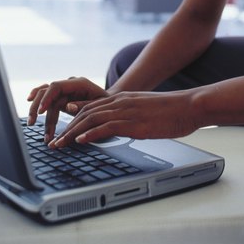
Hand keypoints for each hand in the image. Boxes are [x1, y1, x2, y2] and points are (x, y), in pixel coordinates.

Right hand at [27, 77, 106, 141]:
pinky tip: (30, 104)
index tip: (40, 112)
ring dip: (36, 109)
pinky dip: (37, 99)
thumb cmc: (105, 106)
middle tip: (33, 124)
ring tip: (32, 125)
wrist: (109, 104)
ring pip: (43, 94)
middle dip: (38, 107)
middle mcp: (69, 84)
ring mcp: (64, 89)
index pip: (57, 87)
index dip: (47, 98)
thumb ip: (83, 105)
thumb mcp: (99, 107)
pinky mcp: (61, 96)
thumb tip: (67, 106)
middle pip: (47, 91)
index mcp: (79, 83)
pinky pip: (45, 95)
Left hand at [49, 90, 200, 147]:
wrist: (189, 105)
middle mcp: (120, 101)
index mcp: (123, 98)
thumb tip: (122, 126)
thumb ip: (130, 114)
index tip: (61, 129)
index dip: (73, 118)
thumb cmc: (171, 110)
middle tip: (54, 142)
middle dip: (66, 128)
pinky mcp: (133, 122)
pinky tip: (80, 141)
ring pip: (90, 119)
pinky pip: (106, 126)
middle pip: (85, 112)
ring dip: (71, 133)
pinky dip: (90, 133)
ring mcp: (126, 111)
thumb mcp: (145, 109)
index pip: (91, 106)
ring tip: (59, 145)